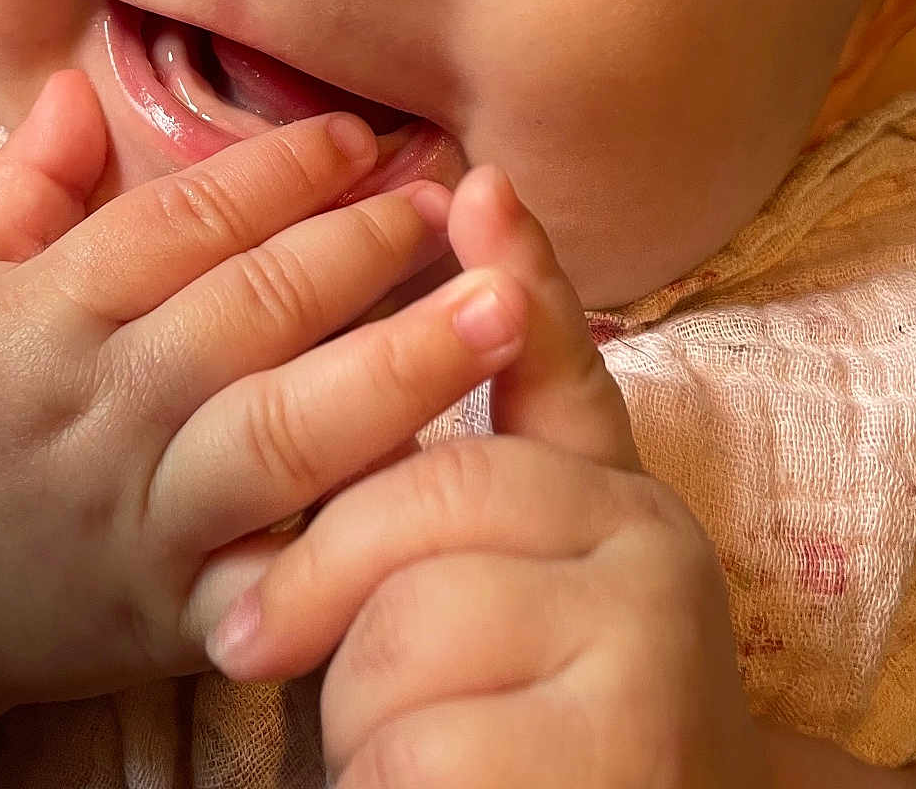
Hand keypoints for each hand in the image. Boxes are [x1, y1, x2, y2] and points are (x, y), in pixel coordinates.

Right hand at [0, 70, 531, 720]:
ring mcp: (146, 520)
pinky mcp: (183, 613)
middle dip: (360, 249)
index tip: (357, 137)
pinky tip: (455, 473)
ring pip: (286, 437)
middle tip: (450, 202)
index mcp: (40, 318)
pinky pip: (293, 571)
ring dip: (402, 368)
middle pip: (248, 314)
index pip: (176, 224)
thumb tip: (86, 83)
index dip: (277, 172)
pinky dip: (370, 527)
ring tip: (504, 307)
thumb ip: (25, 182)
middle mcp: (98, 414)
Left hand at [207, 165, 766, 787]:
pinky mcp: (619, 760)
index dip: (517, 274)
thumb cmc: (520, 718)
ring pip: (408, 631)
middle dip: (323, 581)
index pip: (557, 368)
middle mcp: (654, 552)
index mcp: (614, 497)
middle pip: (431, 500)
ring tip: (404, 747)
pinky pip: (424, 751)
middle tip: (261, 641)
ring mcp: (652, 658)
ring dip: (359, 708)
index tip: (473, 184)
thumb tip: (441, 246)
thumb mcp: (489, 584)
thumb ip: (453, 465)